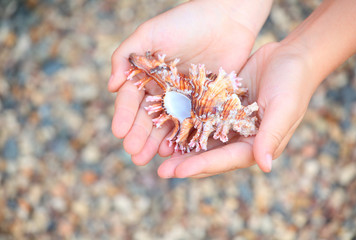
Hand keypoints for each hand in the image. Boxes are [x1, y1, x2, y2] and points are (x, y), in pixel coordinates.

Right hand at [109, 0, 271, 165]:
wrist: (227, 18)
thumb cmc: (187, 21)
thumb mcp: (151, 32)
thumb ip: (126, 55)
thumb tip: (111, 86)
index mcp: (147, 75)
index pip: (131, 99)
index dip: (124, 116)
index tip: (119, 132)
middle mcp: (163, 90)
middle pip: (147, 117)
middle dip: (138, 136)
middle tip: (133, 154)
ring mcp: (184, 99)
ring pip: (167, 125)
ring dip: (156, 143)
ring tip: (146, 159)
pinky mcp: (204, 104)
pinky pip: (191, 124)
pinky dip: (182, 138)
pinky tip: (173, 151)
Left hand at [158, 42, 313, 177]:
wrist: (291, 55)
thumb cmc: (293, 82)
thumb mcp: (284, 109)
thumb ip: (272, 136)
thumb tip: (265, 167)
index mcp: (257, 145)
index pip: (226, 159)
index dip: (202, 166)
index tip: (177, 172)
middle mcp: (241, 137)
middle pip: (210, 154)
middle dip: (186, 163)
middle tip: (161, 171)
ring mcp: (229, 122)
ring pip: (202, 138)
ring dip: (181, 147)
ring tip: (158, 153)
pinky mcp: (222, 106)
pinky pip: (201, 117)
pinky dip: (186, 123)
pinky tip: (168, 126)